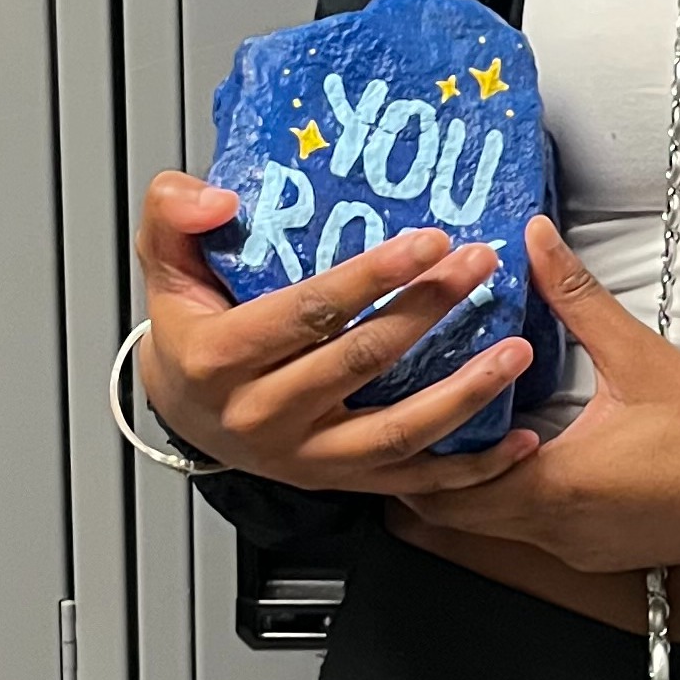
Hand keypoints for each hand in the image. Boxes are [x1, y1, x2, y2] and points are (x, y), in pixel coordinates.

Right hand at [132, 172, 538, 495]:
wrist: (184, 410)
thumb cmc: (187, 330)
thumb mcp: (163, 264)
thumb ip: (173, 215)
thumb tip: (217, 198)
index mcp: (221, 358)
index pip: (307, 312)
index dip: (370, 278)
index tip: (427, 242)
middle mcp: (265, 415)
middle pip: (361, 361)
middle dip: (428, 309)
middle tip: (479, 265)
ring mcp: (305, 456)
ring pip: (395, 433)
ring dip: (464, 393)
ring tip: (515, 352)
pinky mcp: (338, 481)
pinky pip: (411, 481)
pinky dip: (469, 469)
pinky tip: (516, 443)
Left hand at [402, 217, 679, 573]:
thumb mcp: (643, 358)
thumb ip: (578, 298)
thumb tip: (533, 238)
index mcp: (556, 487)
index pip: (450, 483)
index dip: (414, 447)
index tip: (390, 406)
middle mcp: (555, 532)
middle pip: (457, 514)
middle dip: (428, 469)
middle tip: (406, 413)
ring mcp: (576, 551)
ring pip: (492, 527)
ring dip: (468, 485)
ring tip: (451, 425)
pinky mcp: (598, 554)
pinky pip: (530, 530)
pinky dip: (508, 497)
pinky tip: (518, 453)